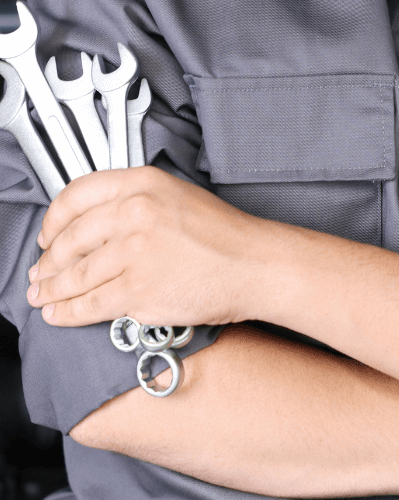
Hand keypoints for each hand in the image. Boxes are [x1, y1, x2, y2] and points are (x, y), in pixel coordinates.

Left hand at [26, 167, 272, 327]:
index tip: (47, 235)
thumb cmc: (227, 236)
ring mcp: (134, 253)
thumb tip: (97, 227)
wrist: (256, 265)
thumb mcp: (178, 197)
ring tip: (44, 297)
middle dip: (47, 262)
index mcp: (141, 184)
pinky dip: (69, 313)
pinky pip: (90, 304)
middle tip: (40, 273)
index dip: (53, 220)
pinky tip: (60, 314)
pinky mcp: (138, 290)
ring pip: (76, 275)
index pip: (76, 196)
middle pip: (69, 239)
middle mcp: (133, 213)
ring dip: (53, 290)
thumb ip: (136, 203)